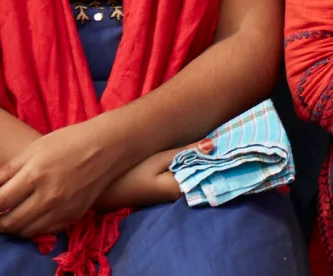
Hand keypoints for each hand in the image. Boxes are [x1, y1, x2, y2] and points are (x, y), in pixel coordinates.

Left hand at [0, 121, 125, 237]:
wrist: (108, 147)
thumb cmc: (71, 140)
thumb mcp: (37, 147)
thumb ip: (10, 168)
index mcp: (36, 175)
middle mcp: (47, 197)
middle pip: (10, 222)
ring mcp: (61, 209)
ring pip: (25, 231)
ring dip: (8, 230)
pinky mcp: (73, 217)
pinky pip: (44, 232)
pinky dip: (29, 231)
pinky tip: (23, 223)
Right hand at [97, 138, 212, 210]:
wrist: (102, 189)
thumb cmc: (128, 173)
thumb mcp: (157, 159)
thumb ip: (185, 153)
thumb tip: (213, 146)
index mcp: (180, 190)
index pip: (208, 176)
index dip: (219, 160)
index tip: (230, 142)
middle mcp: (179, 196)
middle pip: (202, 176)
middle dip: (211, 159)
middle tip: (223, 136)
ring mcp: (171, 194)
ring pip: (193, 175)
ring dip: (201, 161)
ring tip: (213, 140)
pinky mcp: (164, 189)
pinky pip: (184, 176)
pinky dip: (190, 165)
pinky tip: (193, 152)